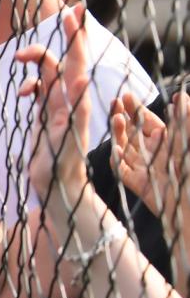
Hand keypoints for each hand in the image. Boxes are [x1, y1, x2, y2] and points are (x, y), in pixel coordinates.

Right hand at [16, 4, 92, 204]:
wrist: (57, 185)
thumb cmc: (63, 164)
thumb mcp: (68, 136)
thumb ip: (74, 107)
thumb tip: (79, 78)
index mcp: (76, 99)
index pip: (77, 59)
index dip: (76, 35)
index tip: (73, 11)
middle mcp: (69, 97)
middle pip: (61, 60)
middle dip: (49, 44)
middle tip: (34, 41)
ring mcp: (57, 104)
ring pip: (48, 71)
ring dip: (34, 63)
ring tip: (17, 61)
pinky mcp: (46, 113)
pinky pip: (38, 88)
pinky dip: (28, 85)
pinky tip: (21, 94)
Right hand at [112, 90, 189, 227]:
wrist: (189, 202)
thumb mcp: (188, 140)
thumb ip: (185, 119)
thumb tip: (181, 96)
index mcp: (164, 141)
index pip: (145, 121)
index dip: (135, 108)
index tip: (126, 96)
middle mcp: (150, 152)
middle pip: (131, 131)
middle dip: (122, 116)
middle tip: (114, 102)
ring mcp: (140, 166)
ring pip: (123, 146)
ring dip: (117, 133)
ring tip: (116, 120)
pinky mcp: (134, 182)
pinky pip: (120, 169)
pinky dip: (115, 159)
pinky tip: (115, 149)